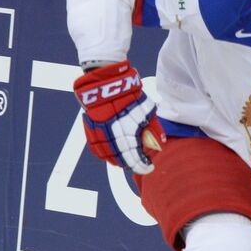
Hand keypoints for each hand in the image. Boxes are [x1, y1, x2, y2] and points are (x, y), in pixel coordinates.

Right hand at [74, 60, 164, 174]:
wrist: (106, 83)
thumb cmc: (130, 95)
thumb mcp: (148, 110)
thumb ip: (154, 128)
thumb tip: (160, 143)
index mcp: (127, 135)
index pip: (135, 159)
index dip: (143, 166)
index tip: (150, 167)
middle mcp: (112, 138)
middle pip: (122, 160)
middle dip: (133, 165)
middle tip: (141, 165)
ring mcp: (100, 135)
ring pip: (108, 157)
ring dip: (119, 162)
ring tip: (128, 161)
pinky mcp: (91, 130)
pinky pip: (97, 149)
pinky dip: (106, 155)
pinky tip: (113, 154)